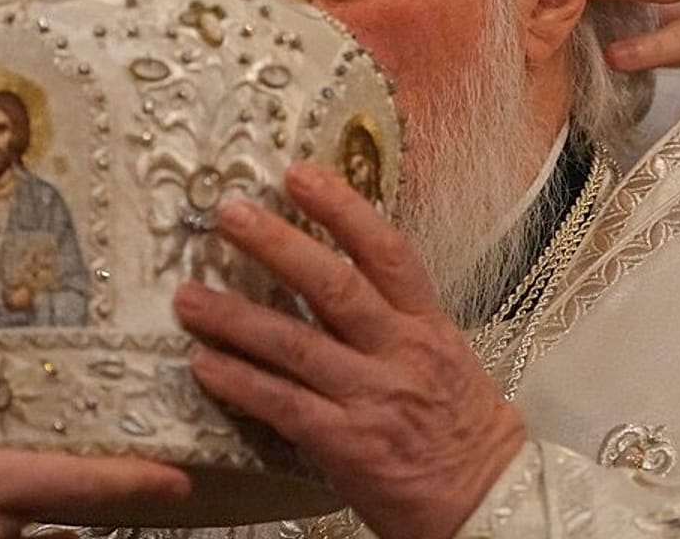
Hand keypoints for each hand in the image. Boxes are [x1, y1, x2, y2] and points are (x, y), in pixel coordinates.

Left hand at [172, 163, 524, 538]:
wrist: (489, 505)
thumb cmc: (462, 432)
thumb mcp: (445, 358)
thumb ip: (394, 319)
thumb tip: (330, 274)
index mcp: (428, 326)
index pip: (387, 252)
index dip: (342, 207)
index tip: (300, 174)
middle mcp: (402, 353)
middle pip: (333, 285)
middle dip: (277, 244)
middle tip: (229, 215)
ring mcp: (374, 398)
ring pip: (295, 344)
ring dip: (235, 317)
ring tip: (189, 297)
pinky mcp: (348, 446)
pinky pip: (283, 405)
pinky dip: (240, 383)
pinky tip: (205, 365)